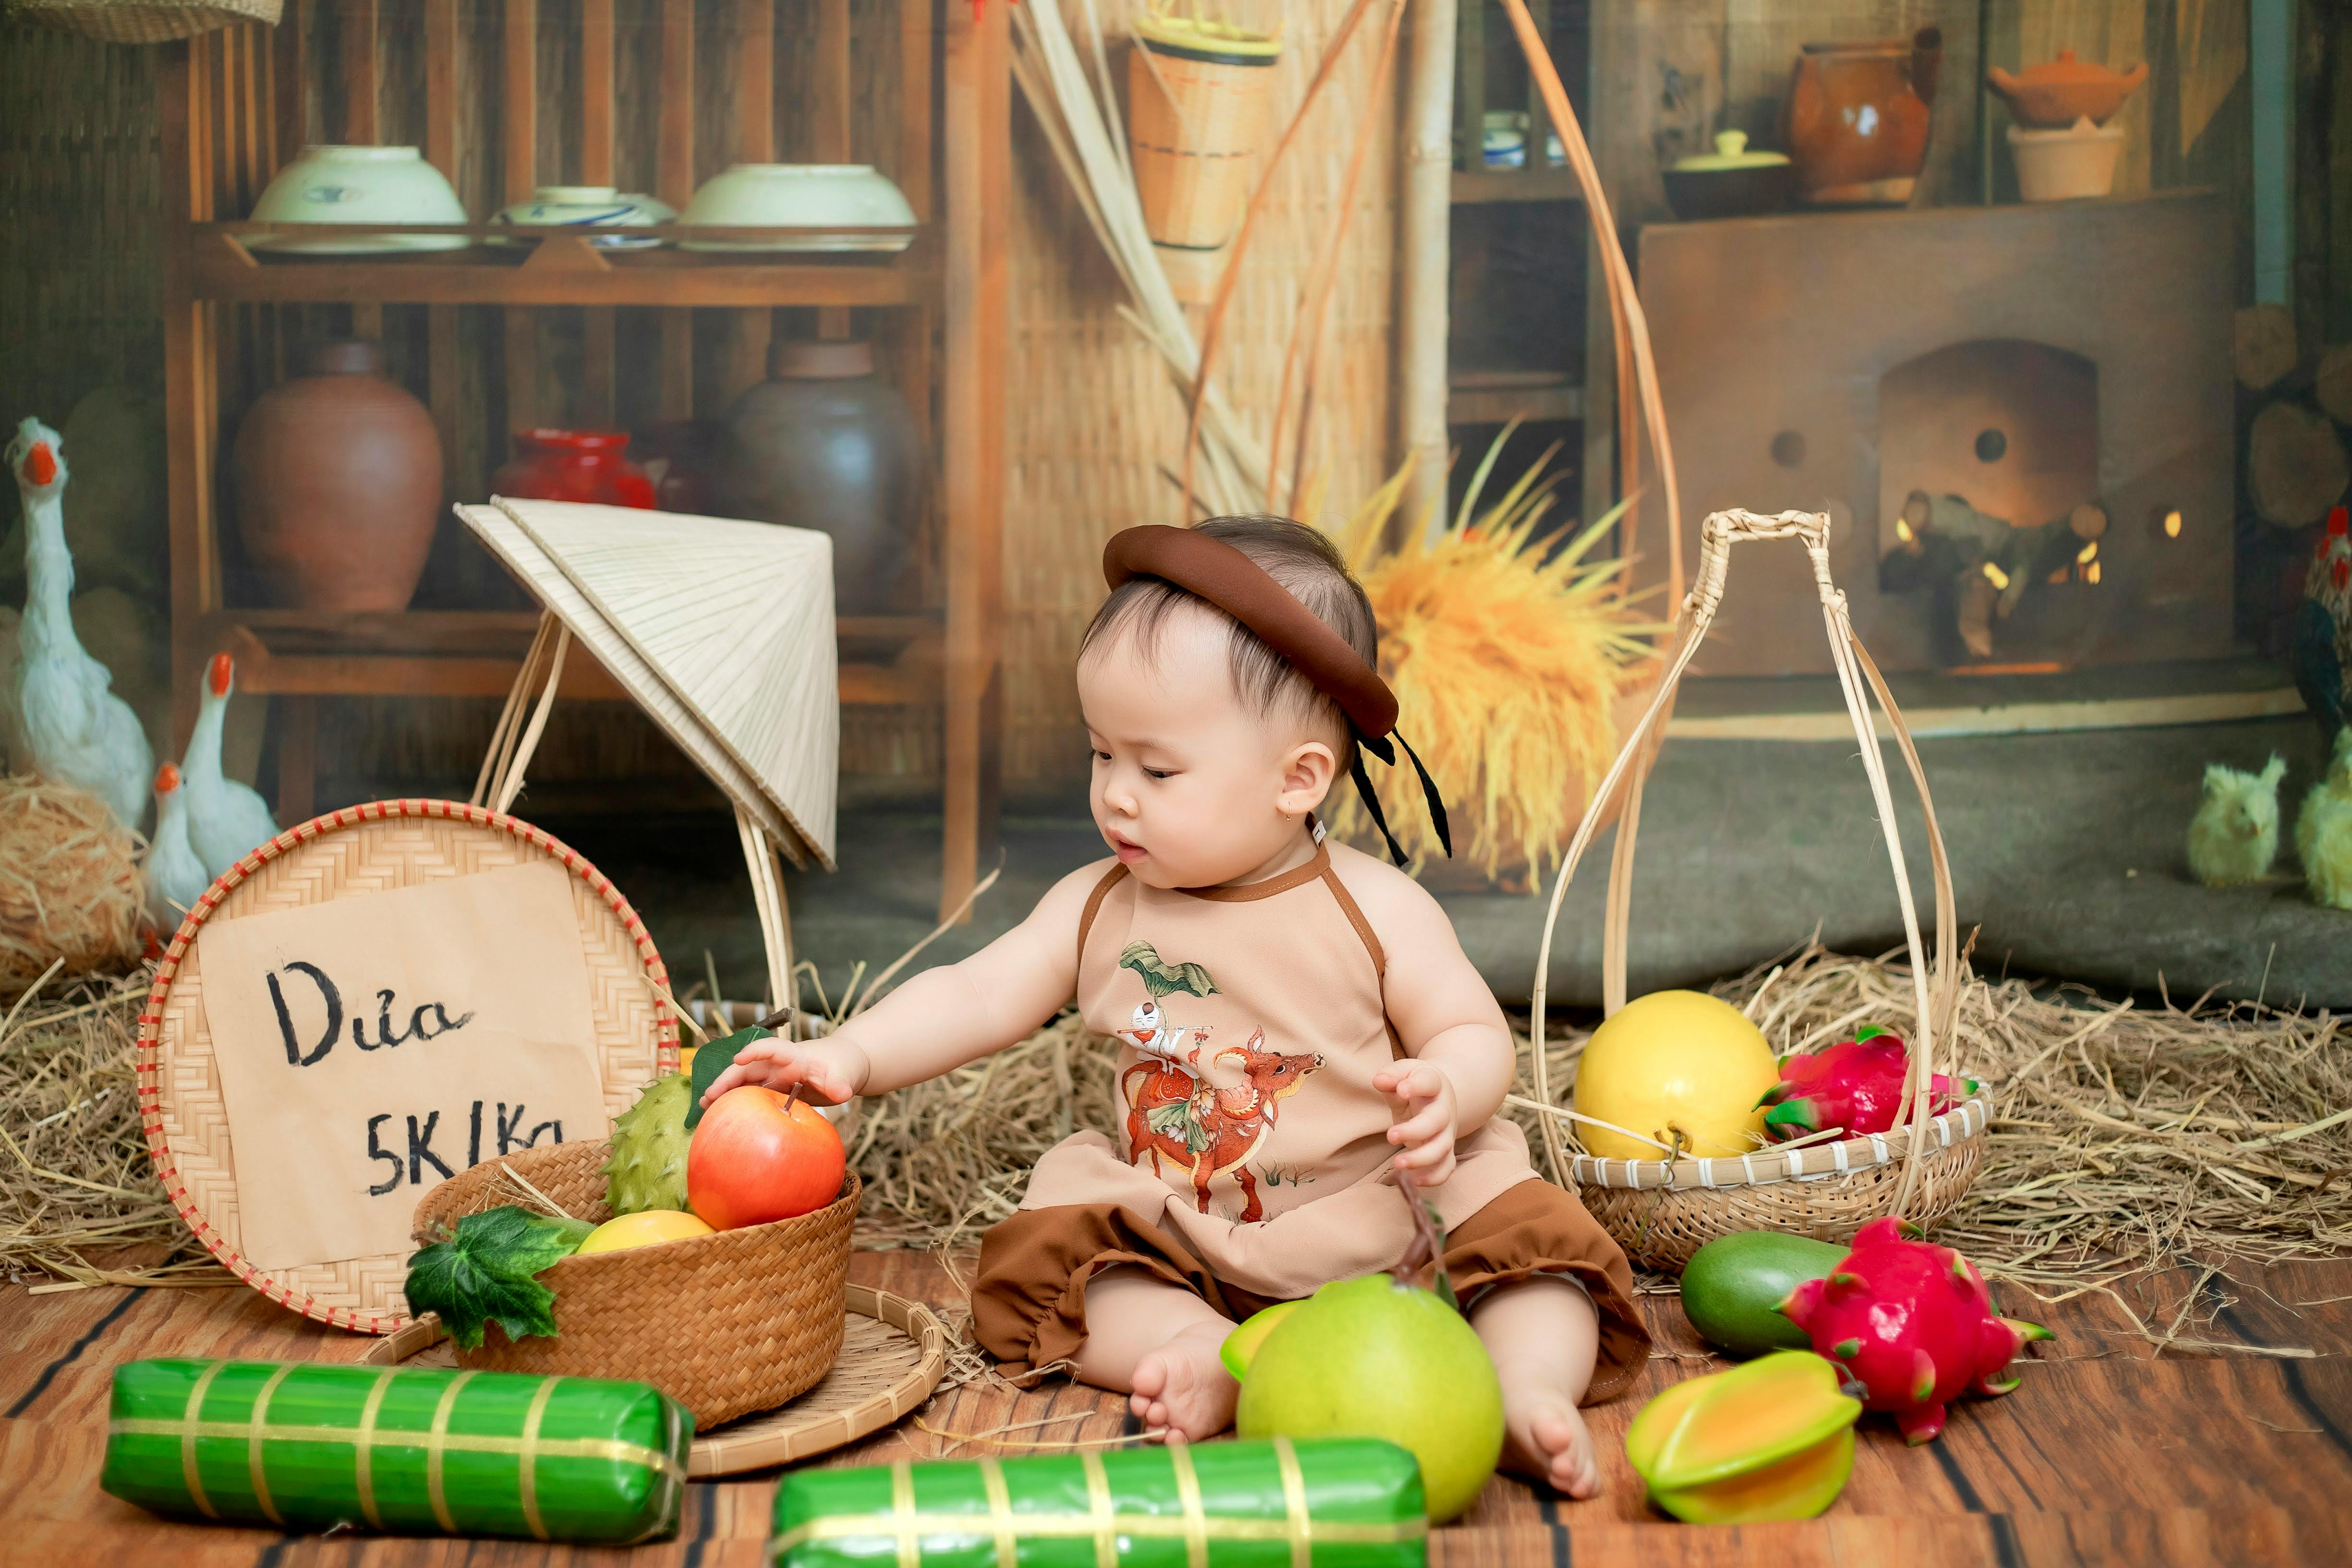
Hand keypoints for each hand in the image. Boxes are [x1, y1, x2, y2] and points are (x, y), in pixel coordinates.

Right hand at [700, 1035, 870, 1106]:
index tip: (738, 1059)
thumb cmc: (844, 1065)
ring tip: (705, 1106)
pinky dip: (736, 1102)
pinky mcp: (774, 1090)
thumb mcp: (845, 1074)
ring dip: (725, 1091)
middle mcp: (779, 1065)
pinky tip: (722, 1115)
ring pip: (745, 1081)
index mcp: (794, 1056)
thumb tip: (841, 1094)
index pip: (773, 1049)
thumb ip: (841, 1083)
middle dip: (727, 1078)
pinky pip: (751, 1094)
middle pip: (748, 1067)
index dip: (755, 1052)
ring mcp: (774, 1077)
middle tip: (708, 1096)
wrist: (845, 1065)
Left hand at [1374, 1059, 1457, 1184]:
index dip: (1417, 1086)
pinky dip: (1434, 1176)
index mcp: (1434, 1084)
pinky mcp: (1446, 1150)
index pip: (1429, 1082)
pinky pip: (1446, 1166)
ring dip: (1422, 1158)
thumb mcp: (1403, 1074)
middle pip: (1437, 1120)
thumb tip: (1379, 1080)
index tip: (1401, 1090)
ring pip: (1442, 1147)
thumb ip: (1391, 1076)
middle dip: (1415, 1130)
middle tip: (1390, 1135)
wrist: (1439, 1097)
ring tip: (1398, 1163)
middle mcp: (1444, 1109)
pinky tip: (1415, 1181)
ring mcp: (1447, 1131)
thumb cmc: (1414, 1084)